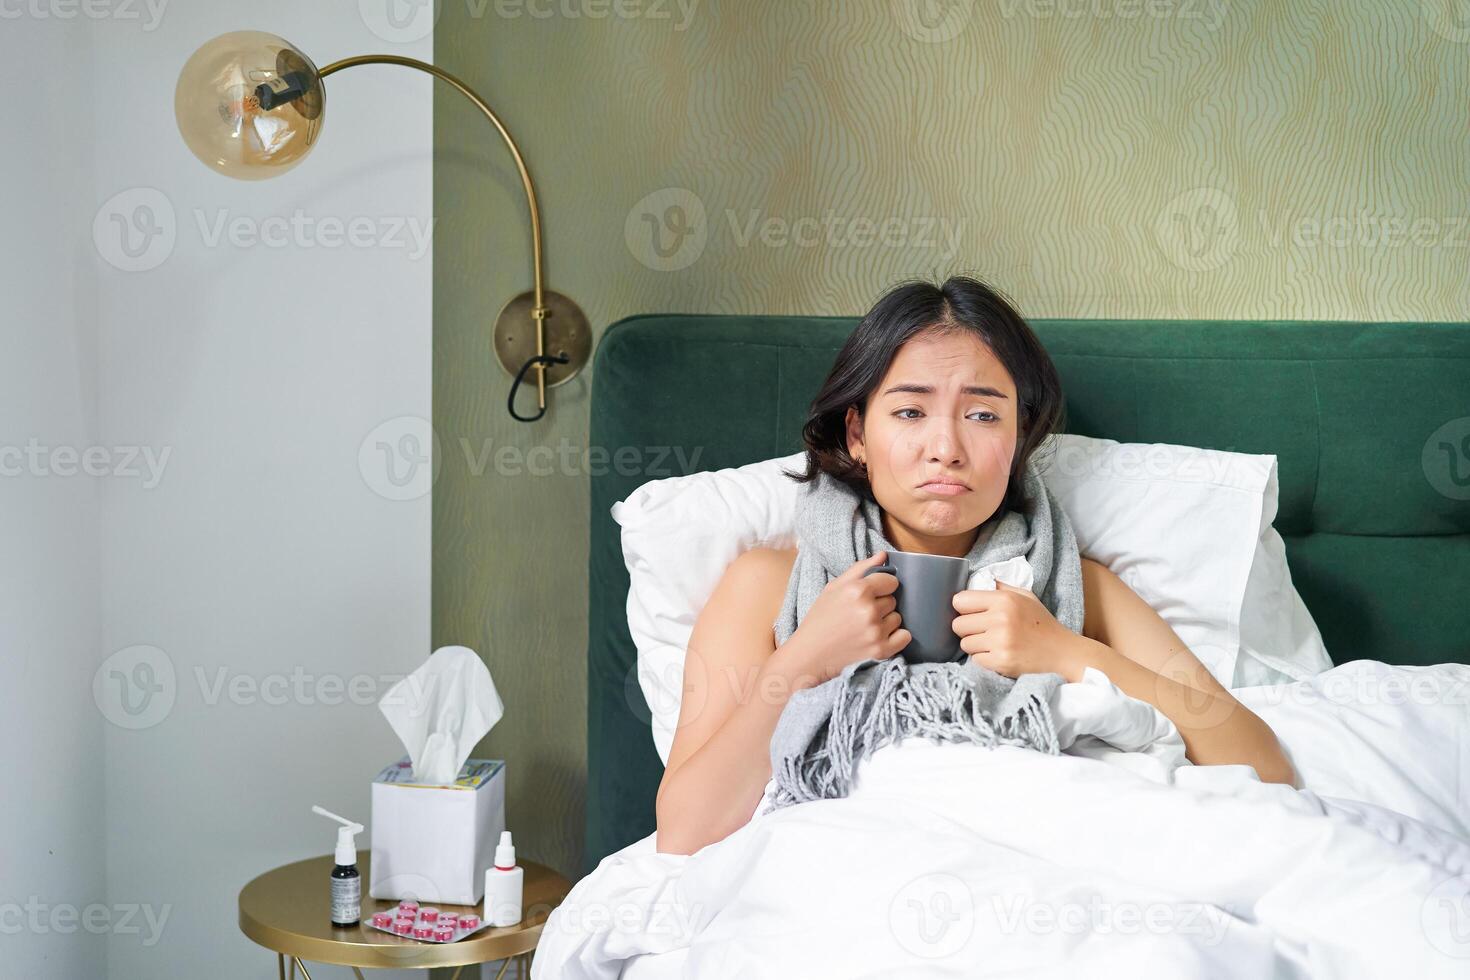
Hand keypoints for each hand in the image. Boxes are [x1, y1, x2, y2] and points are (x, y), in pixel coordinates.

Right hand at [789, 551, 911, 682]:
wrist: (810, 654)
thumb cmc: (820, 618)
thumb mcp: (834, 587)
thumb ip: (860, 568)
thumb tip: (883, 555)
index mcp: (857, 590)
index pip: (891, 581)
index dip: (881, 586)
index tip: (871, 594)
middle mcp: (869, 610)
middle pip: (893, 600)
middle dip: (881, 605)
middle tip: (861, 613)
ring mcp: (876, 631)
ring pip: (897, 618)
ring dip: (886, 621)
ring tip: (866, 627)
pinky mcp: (881, 650)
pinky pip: (904, 637)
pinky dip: (896, 637)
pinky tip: (878, 637)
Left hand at [951, 581, 1081, 679]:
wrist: (1062, 652)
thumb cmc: (1041, 623)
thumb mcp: (1025, 596)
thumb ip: (1001, 587)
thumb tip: (978, 580)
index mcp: (1004, 599)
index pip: (960, 601)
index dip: (963, 608)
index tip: (971, 613)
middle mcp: (1000, 619)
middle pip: (958, 624)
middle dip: (966, 629)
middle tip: (981, 631)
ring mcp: (1000, 642)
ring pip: (965, 644)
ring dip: (974, 645)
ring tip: (991, 643)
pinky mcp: (1001, 662)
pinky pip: (975, 660)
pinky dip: (983, 659)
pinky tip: (998, 654)